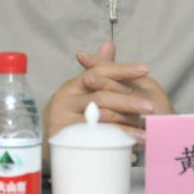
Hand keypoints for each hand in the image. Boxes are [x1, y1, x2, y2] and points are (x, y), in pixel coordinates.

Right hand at [42, 41, 173, 165]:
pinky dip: (115, 144)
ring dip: (126, 128)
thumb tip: (109, 44)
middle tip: (150, 107)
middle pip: (101, 97)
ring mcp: (64, 121)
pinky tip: (131, 149)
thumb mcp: (83, 92)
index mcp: (73, 85)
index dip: (123, 69)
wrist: (43, 147)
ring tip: (146, 133)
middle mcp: (66, 100)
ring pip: (100, 120)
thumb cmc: (70, 116)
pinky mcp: (66, 142)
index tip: (145, 69)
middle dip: (128, 102)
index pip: (99, 71)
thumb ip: (99, 69)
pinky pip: (95, 141)